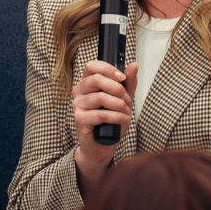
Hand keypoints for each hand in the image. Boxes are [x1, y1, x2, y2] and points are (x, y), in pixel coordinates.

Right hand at [72, 61, 137, 191]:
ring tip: (126, 112)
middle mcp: (79, 92)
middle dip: (117, 88)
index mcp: (87, 83)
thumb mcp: (123, 98)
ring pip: (100, 97)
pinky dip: (117, 117)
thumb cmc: (111, 120)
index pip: (92, 66)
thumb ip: (128, 82)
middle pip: (96, 79)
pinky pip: (101, 114)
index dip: (108, 69)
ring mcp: (77, 106)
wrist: (103, 145)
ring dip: (119, 104)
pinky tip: (123, 120)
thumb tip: (133, 65)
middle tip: (126, 99)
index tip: (122, 78)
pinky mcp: (80, 120)